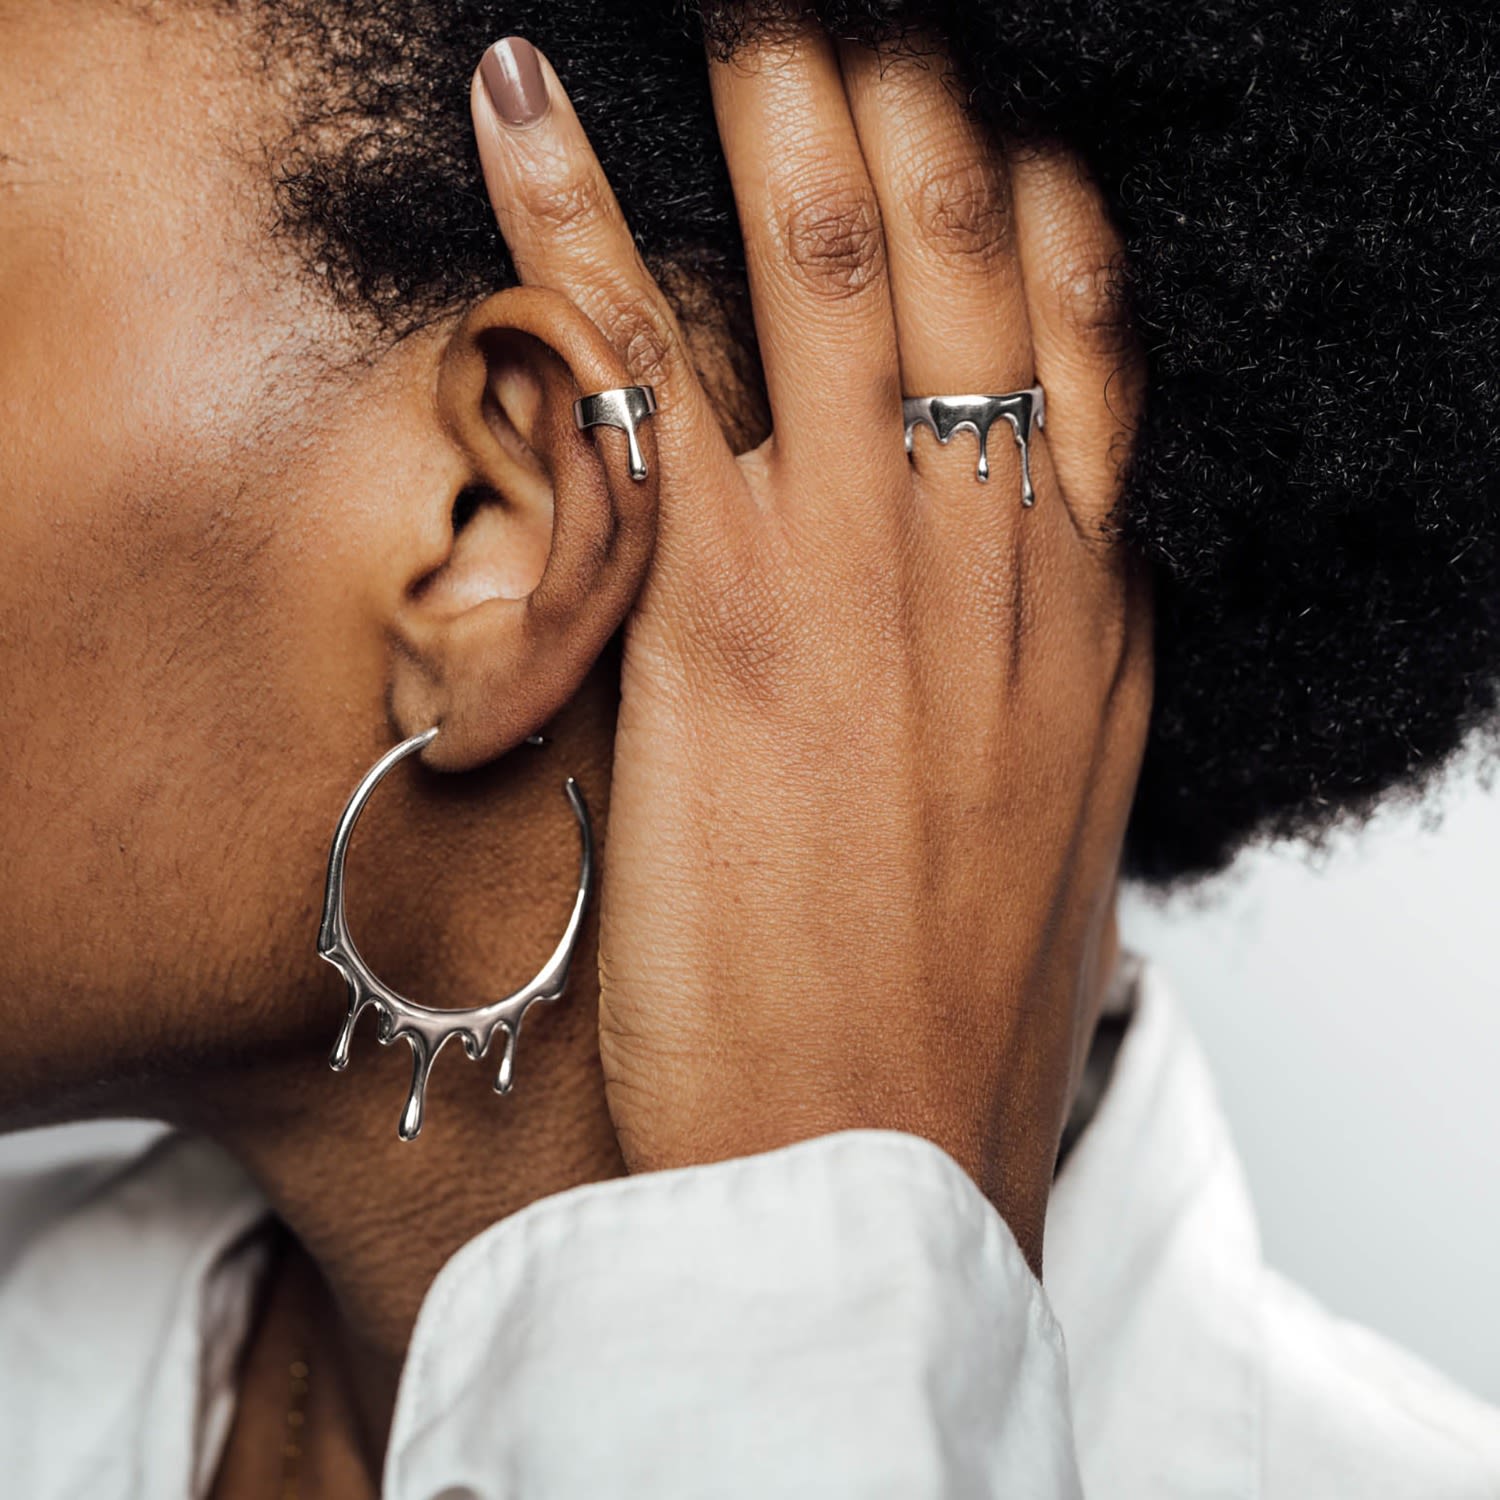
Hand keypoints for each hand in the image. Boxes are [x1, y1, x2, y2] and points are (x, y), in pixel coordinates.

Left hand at [470, 28, 1149, 1268]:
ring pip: (832, 262)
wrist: (884, 1158)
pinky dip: (574, 218)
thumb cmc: (954, 1014)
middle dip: (916, 89)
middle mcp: (990, 547)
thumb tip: (1033, 595)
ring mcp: (859, 566)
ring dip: (781, 92)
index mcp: (1083, 601)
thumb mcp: (1052, 820)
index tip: (1000, 112)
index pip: (1085, 332)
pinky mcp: (715, 617)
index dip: (1041, 196)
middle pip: (969, 251)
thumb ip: (1047, 679)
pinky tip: (531, 103)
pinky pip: (638, 365)